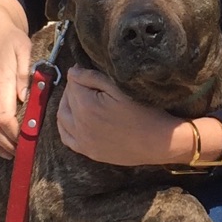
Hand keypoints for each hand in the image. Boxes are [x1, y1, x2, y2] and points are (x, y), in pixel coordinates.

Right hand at [0, 0, 31, 158]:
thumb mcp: (24, 50)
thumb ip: (24, 74)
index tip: (25, 142)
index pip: (5, 117)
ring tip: (4, 154)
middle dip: (5, 145)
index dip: (14, 135)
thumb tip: (24, 98)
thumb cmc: (11, 39)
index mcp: (0, 80)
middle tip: (19, 153)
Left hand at [57, 67, 178, 165]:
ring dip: (66, 105)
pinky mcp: (89, 152)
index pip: (73, 82)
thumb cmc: (145, 112)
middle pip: (67, 99)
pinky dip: (64, 125)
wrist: (159, 142)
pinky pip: (67, 138)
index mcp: (87, 106)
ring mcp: (83, 141)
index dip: (79, 73)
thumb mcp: (121, 88)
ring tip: (77, 97)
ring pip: (62, 118)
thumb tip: (73, 71)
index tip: (86, 69)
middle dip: (73, 87)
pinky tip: (72, 119)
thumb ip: (93, 78)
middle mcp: (80, 125)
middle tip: (85, 81)